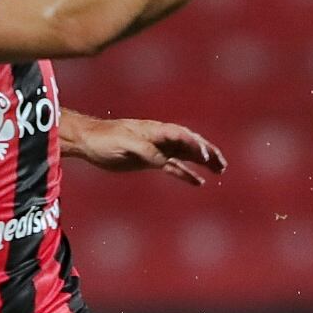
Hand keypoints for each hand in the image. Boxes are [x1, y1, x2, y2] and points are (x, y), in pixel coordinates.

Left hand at [70, 117, 227, 186]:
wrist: (89, 141)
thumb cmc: (105, 139)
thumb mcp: (125, 144)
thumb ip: (146, 151)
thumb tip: (163, 161)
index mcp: (156, 130)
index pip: (182, 136)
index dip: (195, 145)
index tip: (205, 157)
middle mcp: (161, 138)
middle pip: (190, 143)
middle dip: (208, 153)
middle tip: (223, 165)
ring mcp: (157, 149)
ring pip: (186, 155)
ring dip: (203, 162)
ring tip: (220, 171)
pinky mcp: (151, 161)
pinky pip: (174, 167)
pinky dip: (187, 174)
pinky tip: (199, 182)